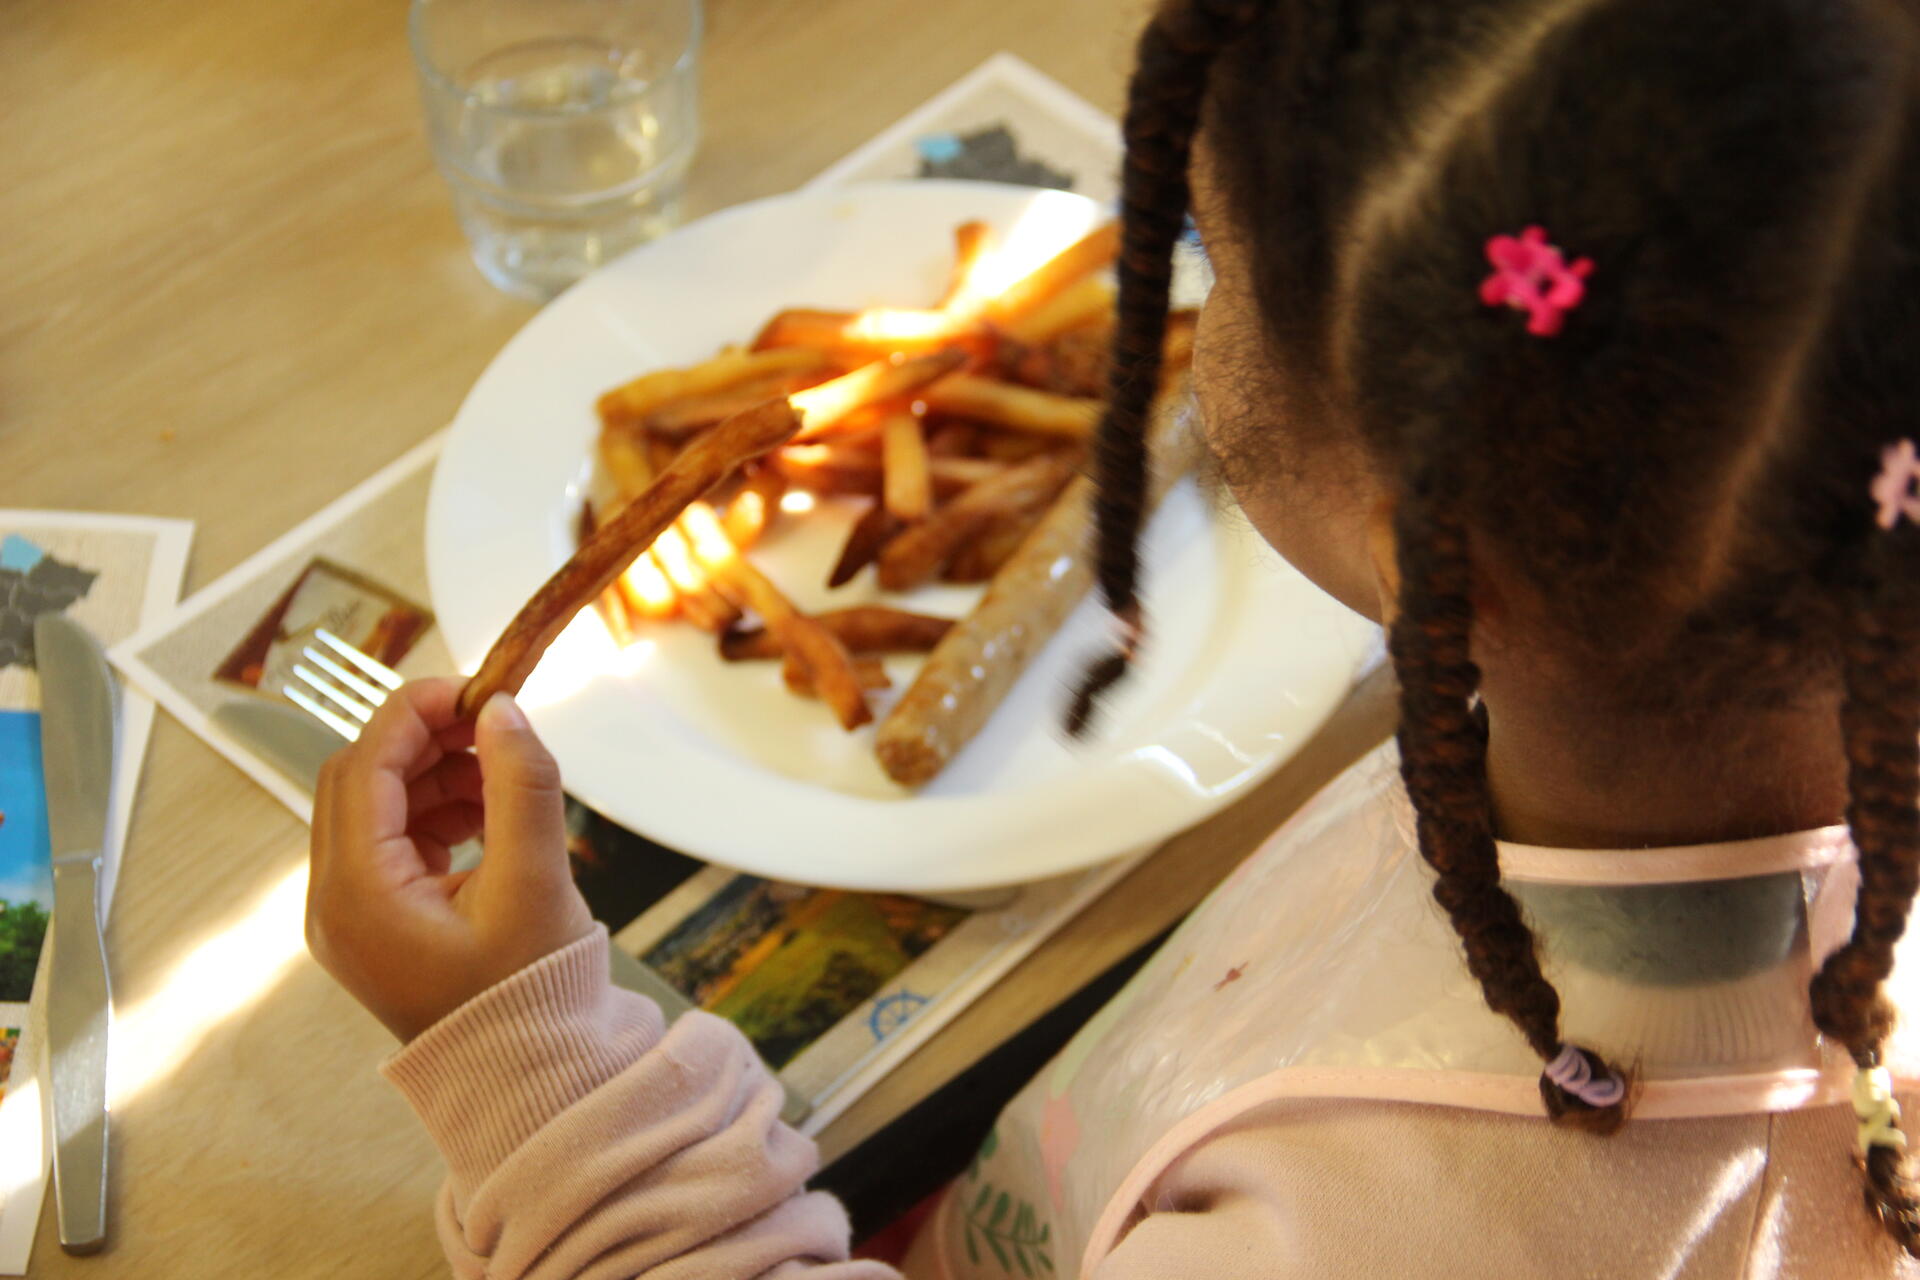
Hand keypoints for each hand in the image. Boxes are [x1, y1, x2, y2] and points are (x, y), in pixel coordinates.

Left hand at [307, 679, 594, 1041]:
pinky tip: (487, 811)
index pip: (364, 765)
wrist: (528, 1079)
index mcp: (357, 893)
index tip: (477, 688)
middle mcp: (333, 902)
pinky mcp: (374, 923)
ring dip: (432, 774)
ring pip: (373, 805)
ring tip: (502, 773)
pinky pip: (389, 841)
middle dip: (424, 740)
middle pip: (358, 779)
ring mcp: (349, 915)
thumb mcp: (536, 883)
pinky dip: (433, 811)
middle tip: (493, 723)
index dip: (416, 712)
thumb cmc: (530, 999)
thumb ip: (522, 786)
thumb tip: (503, 711)